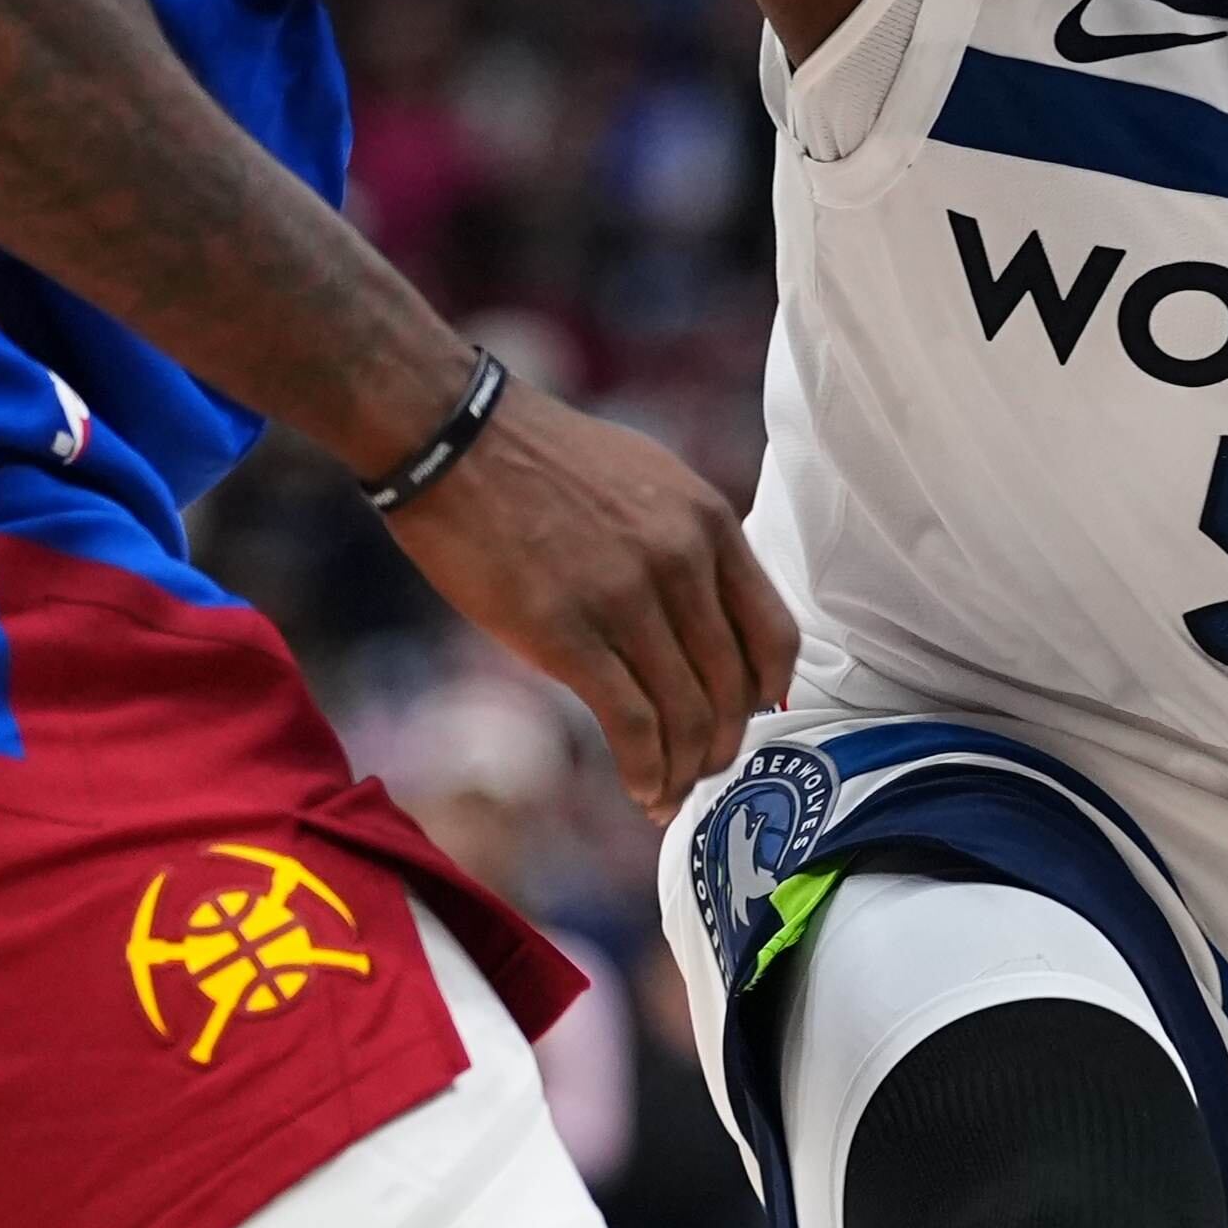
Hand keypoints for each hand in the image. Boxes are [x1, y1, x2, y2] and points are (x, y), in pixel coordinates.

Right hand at [382, 386, 800, 813]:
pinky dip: (645, 770)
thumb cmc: (538, 458)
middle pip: (732, 686)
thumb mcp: (644, 479)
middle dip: (721, 743)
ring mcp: (626, 599)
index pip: (774, 632)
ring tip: (668, 791)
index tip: (746, 714)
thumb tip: (703, 619)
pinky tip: (641, 789)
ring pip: (686, 714)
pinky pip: (631, 724)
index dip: (766, 691)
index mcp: (708, 521)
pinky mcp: (567, 634)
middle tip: (703, 769)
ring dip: (683, 768)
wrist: (453, 436)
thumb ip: (685, 543)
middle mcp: (681, 561)